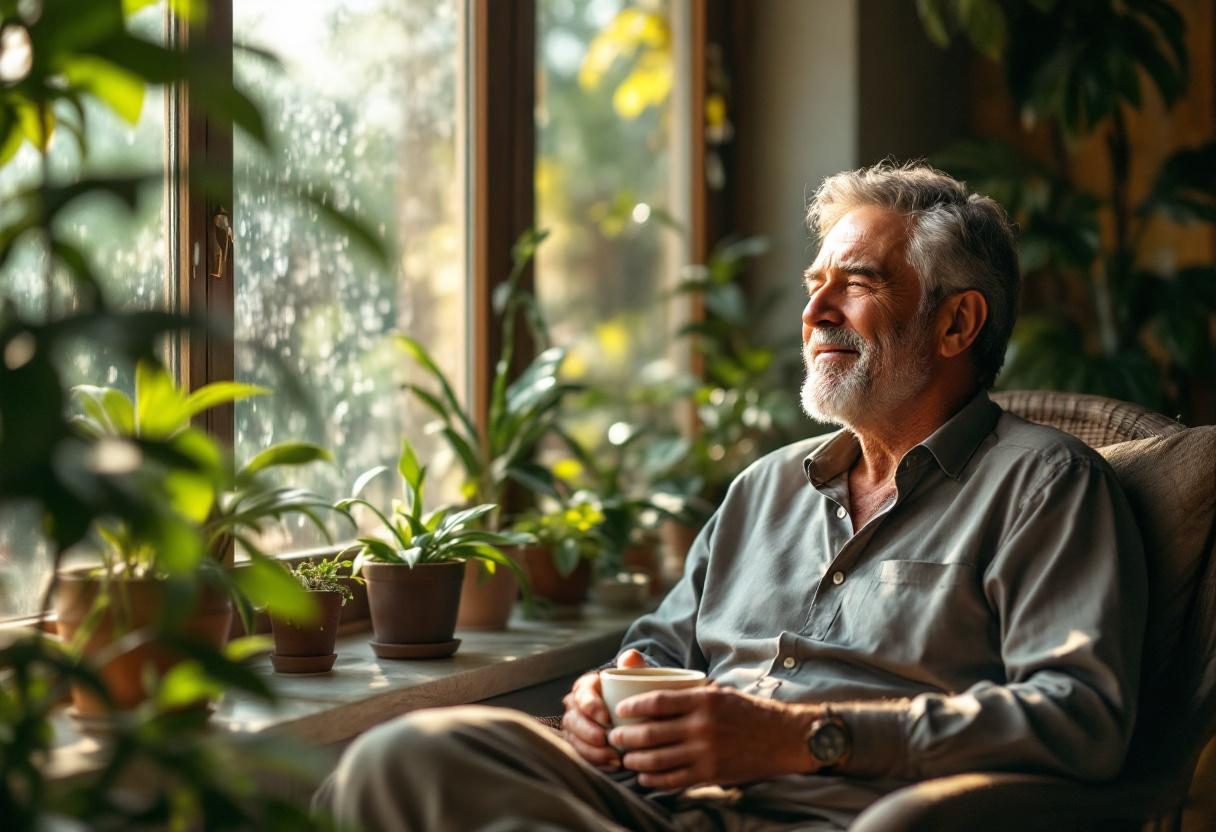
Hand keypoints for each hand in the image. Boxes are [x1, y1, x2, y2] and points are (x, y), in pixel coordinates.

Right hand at [560, 649, 647, 769]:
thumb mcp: (634, 677)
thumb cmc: (632, 691)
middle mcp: (575, 707)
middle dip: (587, 732)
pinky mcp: (580, 746)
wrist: (634, 712)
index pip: (581, 694)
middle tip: (605, 740)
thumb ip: (633, 666)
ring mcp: (576, 728)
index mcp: (586, 687)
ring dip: (591, 751)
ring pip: (574, 740)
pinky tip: (613, 766)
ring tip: (613, 757)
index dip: (590, 706)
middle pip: (573, 720)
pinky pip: (581, 756)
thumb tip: (630, 657)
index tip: (607, 717)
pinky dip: (596, 762)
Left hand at [607, 685, 819, 788]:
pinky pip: (674, 779)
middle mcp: (702, 726)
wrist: (782, 737)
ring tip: (625, 757)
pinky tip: (644, 776)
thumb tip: (654, 689)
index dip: (633, 707)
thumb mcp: (719, 692)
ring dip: (635, 760)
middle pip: (651, 733)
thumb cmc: (747, 711)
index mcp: (703, 700)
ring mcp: (706, 752)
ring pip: (658, 759)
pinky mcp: (711, 773)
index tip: (620, 710)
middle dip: (626, 737)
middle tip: (614, 737)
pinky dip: (654, 779)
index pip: (657, 701)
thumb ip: (689, 693)